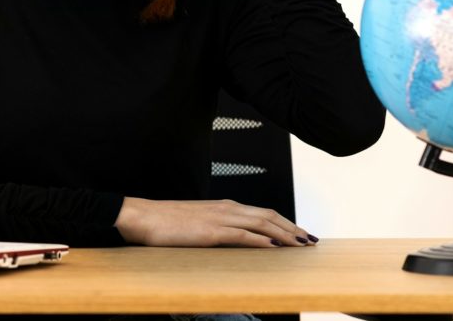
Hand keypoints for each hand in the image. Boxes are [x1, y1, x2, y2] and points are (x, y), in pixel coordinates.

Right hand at [114, 197, 316, 247]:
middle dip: (292, 227)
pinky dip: (261, 240)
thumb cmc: (166, 221)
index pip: (262, 212)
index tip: (299, 232)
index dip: (284, 222)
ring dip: (284, 233)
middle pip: (268, 215)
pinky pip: (242, 236)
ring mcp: (219, 219)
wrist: (143, 216)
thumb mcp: (197, 223)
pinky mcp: (210, 232)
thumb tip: (232, 239)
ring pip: (261, 223)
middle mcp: (227, 209)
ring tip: (300, 243)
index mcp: (224, 207)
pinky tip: (273, 247)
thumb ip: (217, 228)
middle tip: (310, 239)